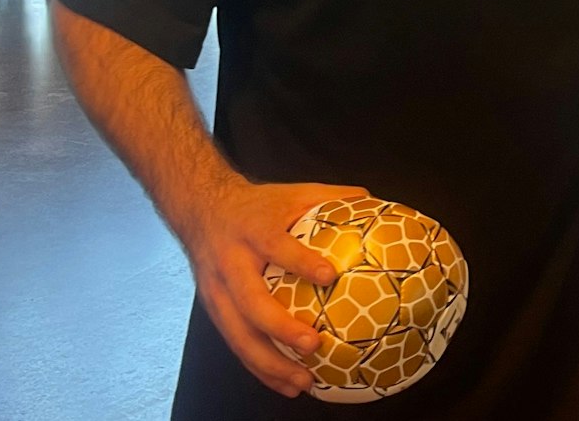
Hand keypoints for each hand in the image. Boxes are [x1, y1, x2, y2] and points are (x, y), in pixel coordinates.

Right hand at [177, 179, 367, 396]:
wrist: (202, 211)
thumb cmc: (258, 206)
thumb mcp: (291, 193)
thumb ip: (332, 197)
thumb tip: (376, 203)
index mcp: (253, 231)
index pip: (277, 246)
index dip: (301, 261)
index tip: (329, 275)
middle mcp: (231, 264)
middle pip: (251, 302)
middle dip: (281, 328)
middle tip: (314, 344)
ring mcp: (217, 292)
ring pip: (239, 335)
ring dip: (270, 363)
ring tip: (303, 381)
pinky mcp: (214, 312)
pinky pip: (236, 346)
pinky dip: (260, 370)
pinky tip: (287, 385)